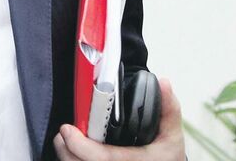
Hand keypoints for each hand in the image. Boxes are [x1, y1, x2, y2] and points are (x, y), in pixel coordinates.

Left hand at [53, 78, 185, 159]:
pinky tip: (74, 151)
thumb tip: (163, 82)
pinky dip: (73, 159)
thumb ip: (168, 108)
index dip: (81, 145)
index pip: (103, 157)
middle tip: (63, 132)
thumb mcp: (171, 135)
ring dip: (67, 155)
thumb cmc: (166, 157)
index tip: (67, 130)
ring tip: (65, 140)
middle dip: (67, 149)